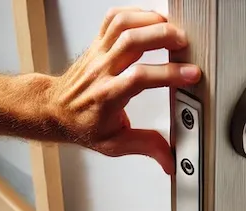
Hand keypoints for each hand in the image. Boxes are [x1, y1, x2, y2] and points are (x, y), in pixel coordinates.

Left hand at [47, 6, 201, 173]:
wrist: (55, 111)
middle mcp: (102, 71)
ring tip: (172, 29)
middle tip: (184, 44)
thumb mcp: (114, 144)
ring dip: (151, 21)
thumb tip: (169, 160)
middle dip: (163, 37)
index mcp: (108, 97)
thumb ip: (145, 147)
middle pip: (132, 41)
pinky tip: (150, 20)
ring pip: (123, 24)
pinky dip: (135, 13)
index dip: (168, 74)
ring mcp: (98, 53)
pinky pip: (114, 18)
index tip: (190, 74)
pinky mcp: (97, 43)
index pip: (140, 78)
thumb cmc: (82, 125)